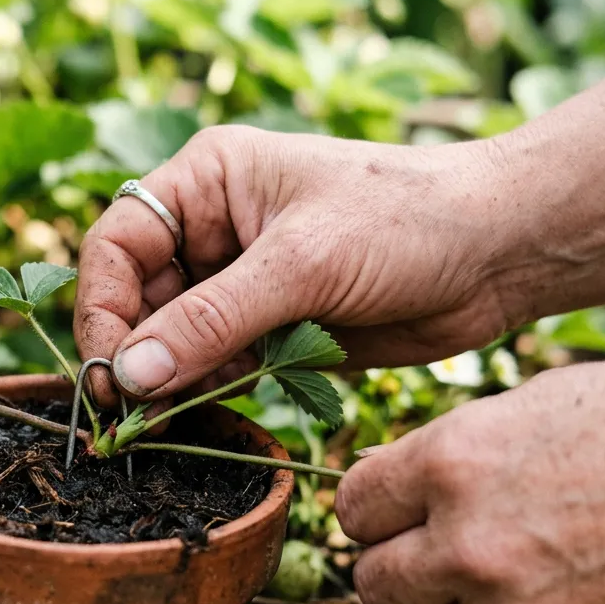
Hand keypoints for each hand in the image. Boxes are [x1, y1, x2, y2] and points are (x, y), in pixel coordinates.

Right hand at [74, 125, 515, 405]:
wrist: (502, 252)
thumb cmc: (407, 221)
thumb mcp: (303, 264)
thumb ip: (212, 321)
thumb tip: (132, 375)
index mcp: (207, 181)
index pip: (118, 245)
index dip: (102, 308)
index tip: (111, 372)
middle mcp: (213, 229)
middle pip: (136, 298)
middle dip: (135, 354)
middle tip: (132, 415)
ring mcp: (241, 281)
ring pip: (172, 340)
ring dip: (170, 381)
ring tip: (171, 422)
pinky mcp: (271, 328)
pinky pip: (215, 366)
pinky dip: (208, 393)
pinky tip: (212, 411)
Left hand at [337, 357, 604, 603]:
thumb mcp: (536, 405)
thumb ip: (448, 451)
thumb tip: (381, 478)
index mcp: (452, 464)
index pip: (353, 509)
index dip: (377, 511)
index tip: (396, 514)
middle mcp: (469, 545)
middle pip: (373, 584)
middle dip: (400, 568)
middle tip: (440, 554)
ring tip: (518, 576)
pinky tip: (576, 599)